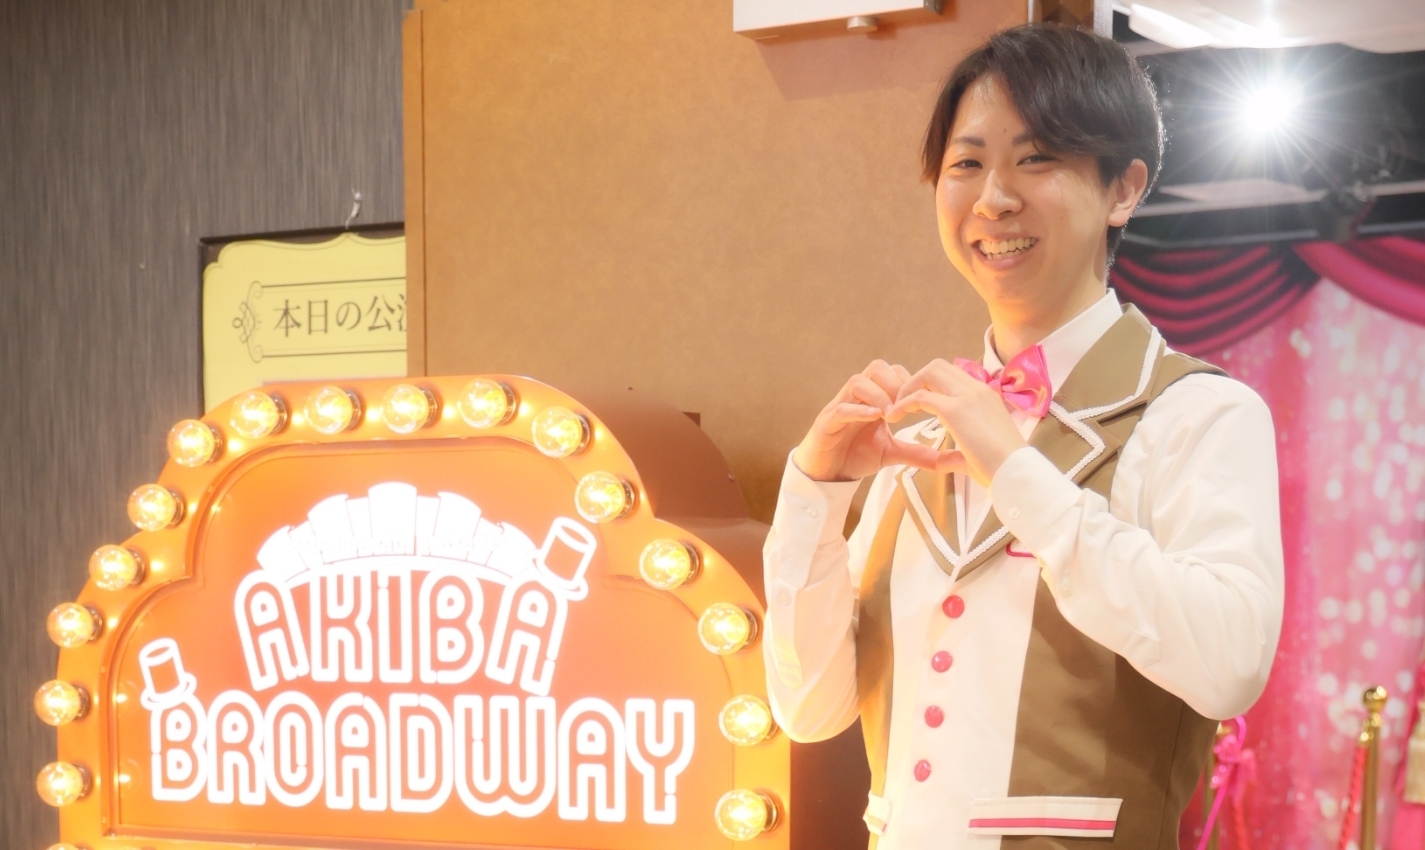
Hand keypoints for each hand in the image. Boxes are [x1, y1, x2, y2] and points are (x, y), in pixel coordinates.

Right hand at [792, 360, 943, 481]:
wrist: (827, 475)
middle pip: (875, 368)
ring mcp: (839, 407)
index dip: (908, 380)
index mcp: (873, 399)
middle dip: (894, 382)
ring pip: (856, 382)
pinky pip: (841, 409)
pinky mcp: (826, 423)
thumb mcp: (891, 453)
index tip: (920, 399)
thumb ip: (914, 452)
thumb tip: (943, 460)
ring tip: (889, 413)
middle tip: (905, 403)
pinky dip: (858, 411)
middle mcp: (857, 397)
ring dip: (877, 394)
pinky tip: (874, 417)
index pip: (892, 372)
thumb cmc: (855, 456)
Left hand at [885, 359, 1027, 486]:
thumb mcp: (975, 455)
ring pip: (928, 373)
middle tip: (900, 404)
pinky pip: (921, 397)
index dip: (928, 386)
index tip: (914, 405)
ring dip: (907, 388)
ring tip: (894, 410)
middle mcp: (977, 389)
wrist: (1016, 473)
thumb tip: (942, 461)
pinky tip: (894, 417)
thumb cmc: (999, 469)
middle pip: (937, 366)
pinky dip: (903, 404)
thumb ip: (956, 455)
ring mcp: (968, 397)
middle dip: (915, 381)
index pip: (951, 375)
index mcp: (985, 396)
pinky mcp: (956, 410)